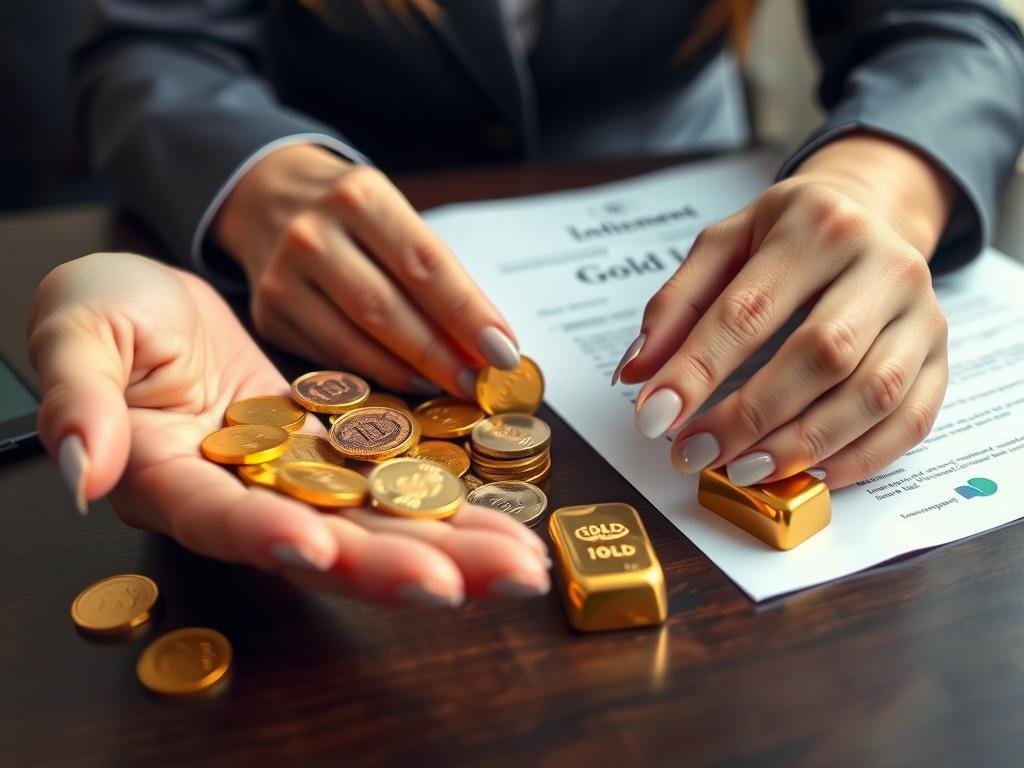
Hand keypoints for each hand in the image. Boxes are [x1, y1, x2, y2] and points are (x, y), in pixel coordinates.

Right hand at [27, 253, 548, 605]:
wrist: (150, 304)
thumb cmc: (101, 311)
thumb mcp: (77, 330)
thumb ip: (77, 399)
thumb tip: (85, 469)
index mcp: (169, 478)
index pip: (222, 516)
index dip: (266, 537)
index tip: (319, 549)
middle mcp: (240, 497)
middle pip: (325, 544)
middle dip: (406, 565)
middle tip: (494, 579)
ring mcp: (291, 481)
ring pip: (372, 523)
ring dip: (450, 544)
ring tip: (522, 560)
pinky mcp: (329, 455)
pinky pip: (390, 483)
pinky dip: (443, 501)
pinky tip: (500, 517)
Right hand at [214, 144, 520, 397]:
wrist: (269, 197)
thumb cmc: (353, 216)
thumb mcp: (395, 219)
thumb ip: (437, 276)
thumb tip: (488, 343)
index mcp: (359, 197)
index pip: (424, 263)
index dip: (466, 313)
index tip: (502, 351)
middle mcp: (313, 233)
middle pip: (386, 308)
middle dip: (440, 354)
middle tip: (479, 384)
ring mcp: (282, 276)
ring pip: (354, 340)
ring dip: (409, 373)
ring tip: (449, 387)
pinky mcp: (267, 314)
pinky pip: (329, 357)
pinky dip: (373, 375)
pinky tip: (405, 382)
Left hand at [617, 134, 954, 488]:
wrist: (871, 214)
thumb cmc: (786, 236)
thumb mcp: (723, 246)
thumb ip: (676, 305)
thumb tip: (636, 373)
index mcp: (818, 224)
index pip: (749, 309)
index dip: (698, 369)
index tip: (654, 416)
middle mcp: (883, 264)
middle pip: (821, 354)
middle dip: (750, 415)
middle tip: (694, 454)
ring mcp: (922, 313)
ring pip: (872, 393)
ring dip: (802, 444)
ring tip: (743, 471)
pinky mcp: (941, 355)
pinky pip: (911, 419)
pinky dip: (858, 458)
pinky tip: (808, 474)